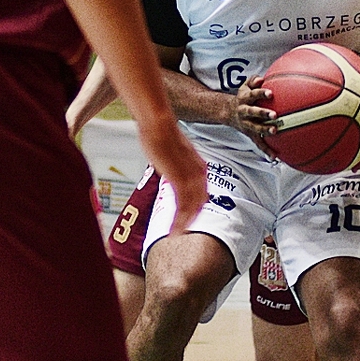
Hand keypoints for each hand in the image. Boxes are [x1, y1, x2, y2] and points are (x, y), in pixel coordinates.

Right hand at [140, 121, 207, 237]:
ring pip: (192, 208)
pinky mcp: (180, 180)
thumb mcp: (172, 153)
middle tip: (182, 232)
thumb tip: (169, 170)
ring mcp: (191, 177)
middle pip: (200, 203)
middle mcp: (199, 173)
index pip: (201, 193)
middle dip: (192, 219)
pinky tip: (173, 229)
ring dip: (184, 224)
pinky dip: (179, 221)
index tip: (188, 218)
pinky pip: (182, 207)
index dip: (196, 208)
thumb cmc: (160, 134)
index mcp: (198, 166)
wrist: (158, 124)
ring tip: (176, 235)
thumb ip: (174, 165)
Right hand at [228, 76, 278, 157]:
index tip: (271, 93)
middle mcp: (244, 112)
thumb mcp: (244, 87)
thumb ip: (252, 81)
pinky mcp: (249, 134)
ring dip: (264, 130)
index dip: (261, 93)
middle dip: (263, 113)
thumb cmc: (242, 97)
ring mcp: (246, 124)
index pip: (253, 95)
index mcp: (244, 100)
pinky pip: (258, 143)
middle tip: (274, 114)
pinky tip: (275, 157)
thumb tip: (261, 78)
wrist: (227, 113)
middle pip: (252, 112)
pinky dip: (266, 150)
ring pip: (255, 128)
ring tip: (274, 131)